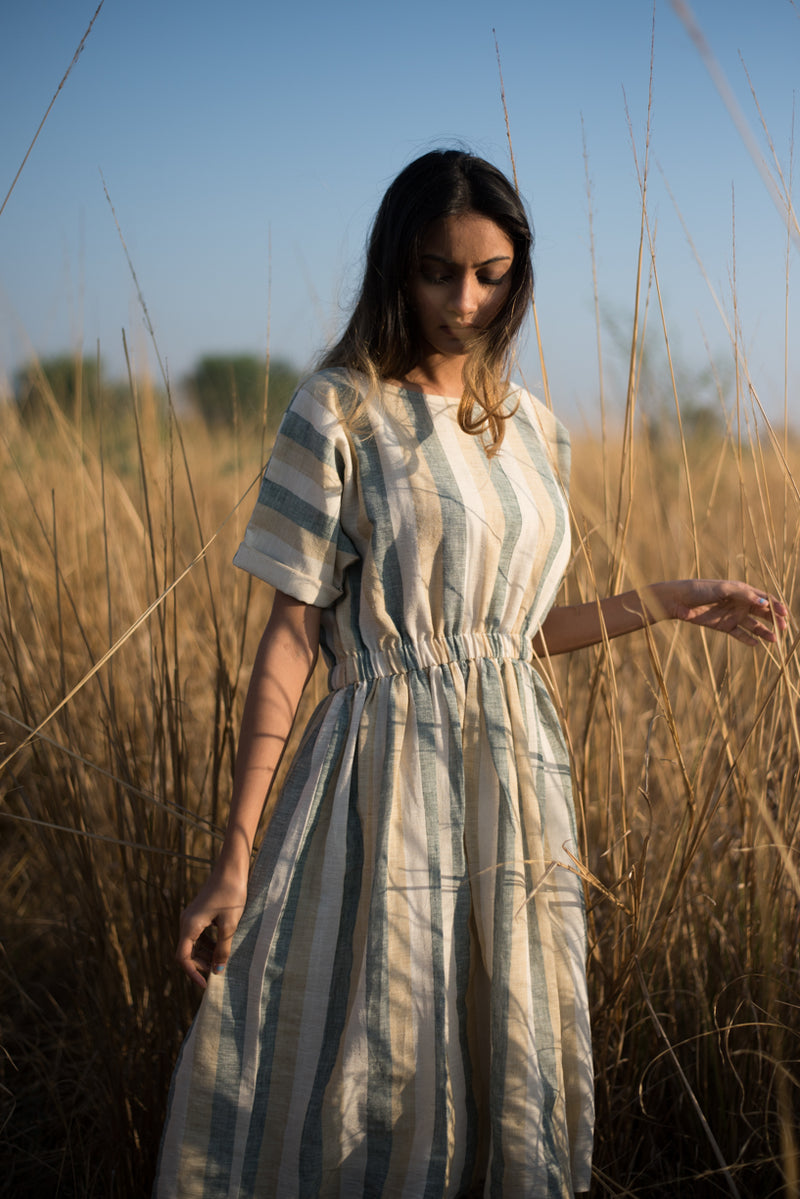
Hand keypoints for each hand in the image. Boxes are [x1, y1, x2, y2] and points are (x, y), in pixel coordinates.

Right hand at [175, 859, 248, 988]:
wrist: (231, 869)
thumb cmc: (231, 895)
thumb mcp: (229, 925)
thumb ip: (223, 949)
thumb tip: (218, 970)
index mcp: (190, 925)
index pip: (183, 957)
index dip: (192, 973)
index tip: (206, 984)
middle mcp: (186, 921)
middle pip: (187, 952)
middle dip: (200, 965)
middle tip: (217, 973)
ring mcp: (192, 917)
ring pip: (193, 944)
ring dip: (204, 955)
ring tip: (220, 962)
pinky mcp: (199, 913)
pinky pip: (198, 935)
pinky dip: (207, 945)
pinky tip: (221, 947)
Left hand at [654, 579, 787, 645]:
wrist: (679, 600)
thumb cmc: (701, 589)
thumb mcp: (724, 589)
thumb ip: (744, 595)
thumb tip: (764, 603)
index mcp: (742, 591)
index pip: (765, 598)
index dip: (776, 606)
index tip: (785, 614)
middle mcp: (740, 603)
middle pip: (763, 613)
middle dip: (774, 620)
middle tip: (783, 629)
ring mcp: (732, 615)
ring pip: (753, 625)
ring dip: (764, 632)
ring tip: (774, 640)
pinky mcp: (723, 626)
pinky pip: (739, 634)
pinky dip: (748, 639)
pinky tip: (756, 644)